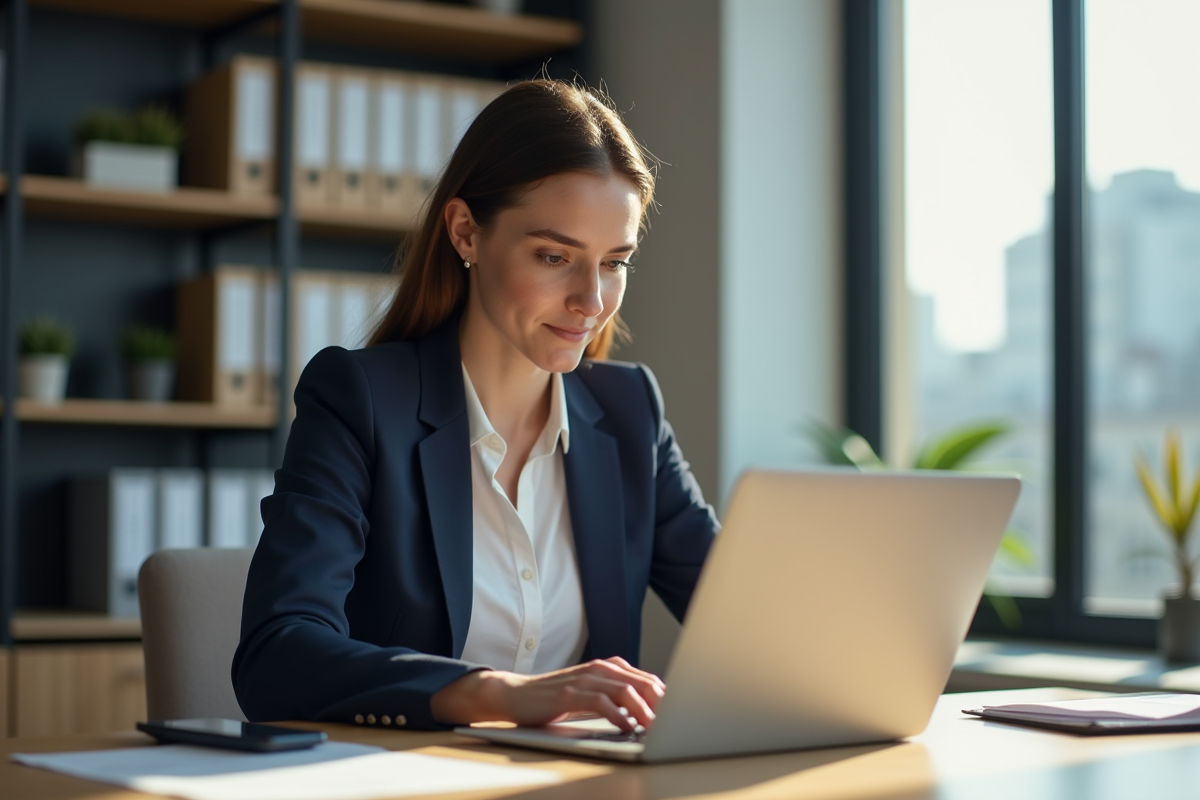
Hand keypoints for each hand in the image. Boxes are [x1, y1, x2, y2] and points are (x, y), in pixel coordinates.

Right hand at [431, 657, 664, 731]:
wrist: (516, 693)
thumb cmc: (556, 697)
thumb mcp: (590, 692)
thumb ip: (616, 695)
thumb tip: (649, 710)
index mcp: (607, 667)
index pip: (646, 679)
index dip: (665, 696)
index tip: (679, 714)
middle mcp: (599, 669)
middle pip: (641, 682)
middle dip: (661, 703)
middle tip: (674, 722)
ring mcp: (583, 679)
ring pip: (624, 690)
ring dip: (643, 710)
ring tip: (654, 726)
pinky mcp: (569, 693)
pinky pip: (600, 702)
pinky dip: (617, 716)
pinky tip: (625, 727)